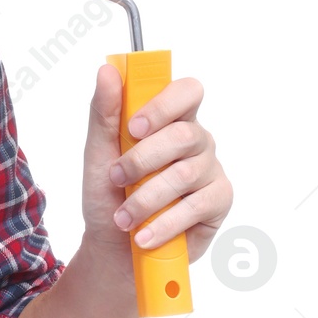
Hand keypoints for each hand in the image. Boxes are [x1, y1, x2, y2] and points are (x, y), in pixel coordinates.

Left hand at [83, 65, 233, 264]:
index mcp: (170, 120)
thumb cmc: (108, 195)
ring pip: (185, 174)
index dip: (164, 105)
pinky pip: (197, 207)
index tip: (134, 128)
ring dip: (145, 199)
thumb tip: (107, 70)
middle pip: (184, 135)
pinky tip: (144, 234)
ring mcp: (210, 170)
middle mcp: (196, 140)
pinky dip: (164, 223)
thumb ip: (105, 112)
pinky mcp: (219, 201)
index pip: (187, 92)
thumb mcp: (98, 153)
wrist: (114, 246)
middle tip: (116, 179)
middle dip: (142, 160)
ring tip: (123, 217)